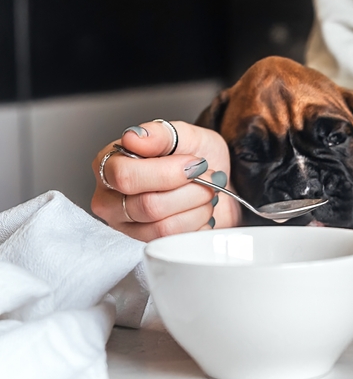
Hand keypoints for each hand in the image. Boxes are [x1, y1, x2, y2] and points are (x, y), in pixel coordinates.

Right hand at [91, 120, 238, 240]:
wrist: (217, 183)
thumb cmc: (195, 158)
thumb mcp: (183, 135)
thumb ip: (159, 134)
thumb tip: (134, 137)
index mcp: (108, 165)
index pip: (125, 177)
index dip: (167, 173)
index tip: (195, 164)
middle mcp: (110, 199)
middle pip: (147, 206)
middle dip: (190, 192)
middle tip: (208, 178)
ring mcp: (127, 227)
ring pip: (163, 227)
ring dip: (198, 209)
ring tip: (207, 195)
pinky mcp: (148, 245)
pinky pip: (176, 242)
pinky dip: (199, 225)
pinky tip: (201, 211)